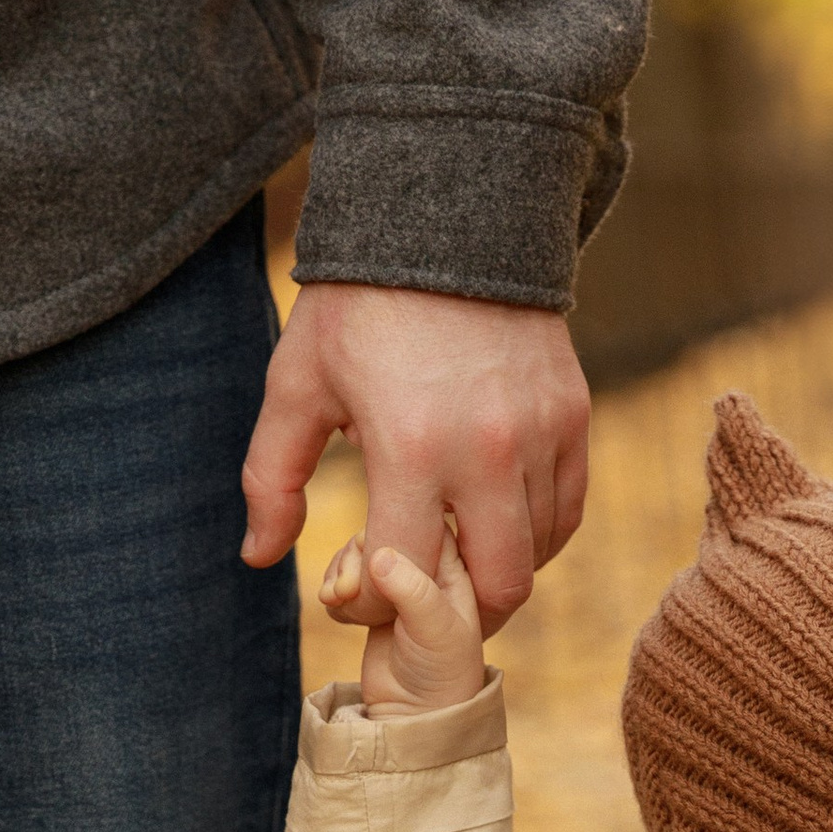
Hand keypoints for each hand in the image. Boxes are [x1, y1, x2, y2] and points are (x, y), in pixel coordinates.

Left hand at [241, 284, 589, 629]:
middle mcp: (489, 450)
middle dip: (457, 614)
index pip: (407, 577)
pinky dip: (535, 537)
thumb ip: (272, 477)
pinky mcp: (573, 417)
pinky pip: (567, 512)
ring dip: (494, 573)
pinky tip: (496, 526)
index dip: (374, 606)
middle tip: (422, 605)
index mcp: (412, 446)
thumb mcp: (297, 382)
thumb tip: (259, 556)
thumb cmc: (358, 305)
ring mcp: (542, 435)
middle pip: (500, 588)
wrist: (450, 217)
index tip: (353, 593)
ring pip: (538, 555)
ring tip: (452, 559)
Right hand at [321, 531, 487, 715]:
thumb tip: (380, 553)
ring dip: (340, 571)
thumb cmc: (440, 675)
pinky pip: (343, 575)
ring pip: (358, 551)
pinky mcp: (371, 601)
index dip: (391, 528)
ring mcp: (397, 584)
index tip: (373, 560)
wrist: (413, 716)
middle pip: (382, 528)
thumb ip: (413, 590)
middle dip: (356, 552)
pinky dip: (333, 588)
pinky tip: (338, 611)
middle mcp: (427, 569)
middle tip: (345, 590)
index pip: (422, 517)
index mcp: (455, 566)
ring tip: (337, 601)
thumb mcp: (435, 630)